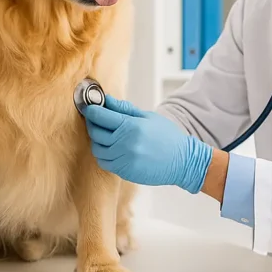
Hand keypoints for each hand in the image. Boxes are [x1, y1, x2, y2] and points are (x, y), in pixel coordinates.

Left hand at [82, 94, 212, 193]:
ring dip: (97, 140)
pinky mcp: (124, 172)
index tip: (88, 106)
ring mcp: (124, 159)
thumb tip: (106, 99)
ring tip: (104, 134)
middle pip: (95, 132)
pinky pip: (104, 162)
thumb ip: (124, 109)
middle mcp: (125, 144)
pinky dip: (103, 154)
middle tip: (95, 118)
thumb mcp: (147, 117)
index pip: (100, 116)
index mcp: (131, 126)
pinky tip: (111, 148)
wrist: (183, 161)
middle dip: (92, 123)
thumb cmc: (167, 136)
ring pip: (97, 149)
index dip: (91, 110)